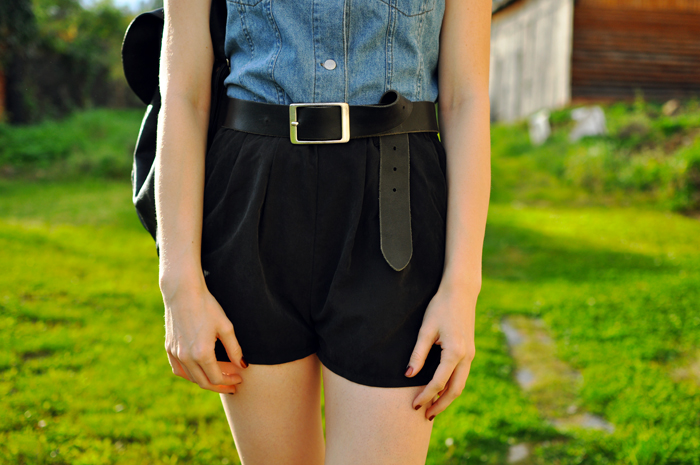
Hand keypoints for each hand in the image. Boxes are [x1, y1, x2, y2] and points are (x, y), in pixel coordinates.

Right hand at [162, 272, 246, 393]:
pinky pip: (179, 370)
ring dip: (205, 381)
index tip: (239, 379)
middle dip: (220, 385)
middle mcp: (186, 357)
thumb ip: (234, 349)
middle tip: (232, 384)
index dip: (230, 381)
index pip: (217, 378)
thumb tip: (243, 365)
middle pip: (203, 382)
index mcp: (202, 354)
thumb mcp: (226, 327)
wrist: (183, 292)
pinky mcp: (169, 348)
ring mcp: (175, 353)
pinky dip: (190, 375)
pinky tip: (199, 372)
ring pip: (190, 378)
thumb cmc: (207, 307)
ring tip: (218, 379)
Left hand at [404, 282, 475, 419]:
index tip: (413, 405)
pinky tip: (441, 390)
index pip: (438, 382)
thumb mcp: (426, 329)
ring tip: (433, 408)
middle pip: (454, 390)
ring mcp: (470, 354)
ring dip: (447, 398)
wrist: (461, 292)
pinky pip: (462, 375)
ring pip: (460, 384)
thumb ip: (418, 354)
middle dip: (440, 405)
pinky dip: (452, 386)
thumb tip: (408, 376)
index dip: (425, 396)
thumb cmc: (440, 307)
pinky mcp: (469, 351)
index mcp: (455, 352)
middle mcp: (466, 356)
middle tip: (425, 415)